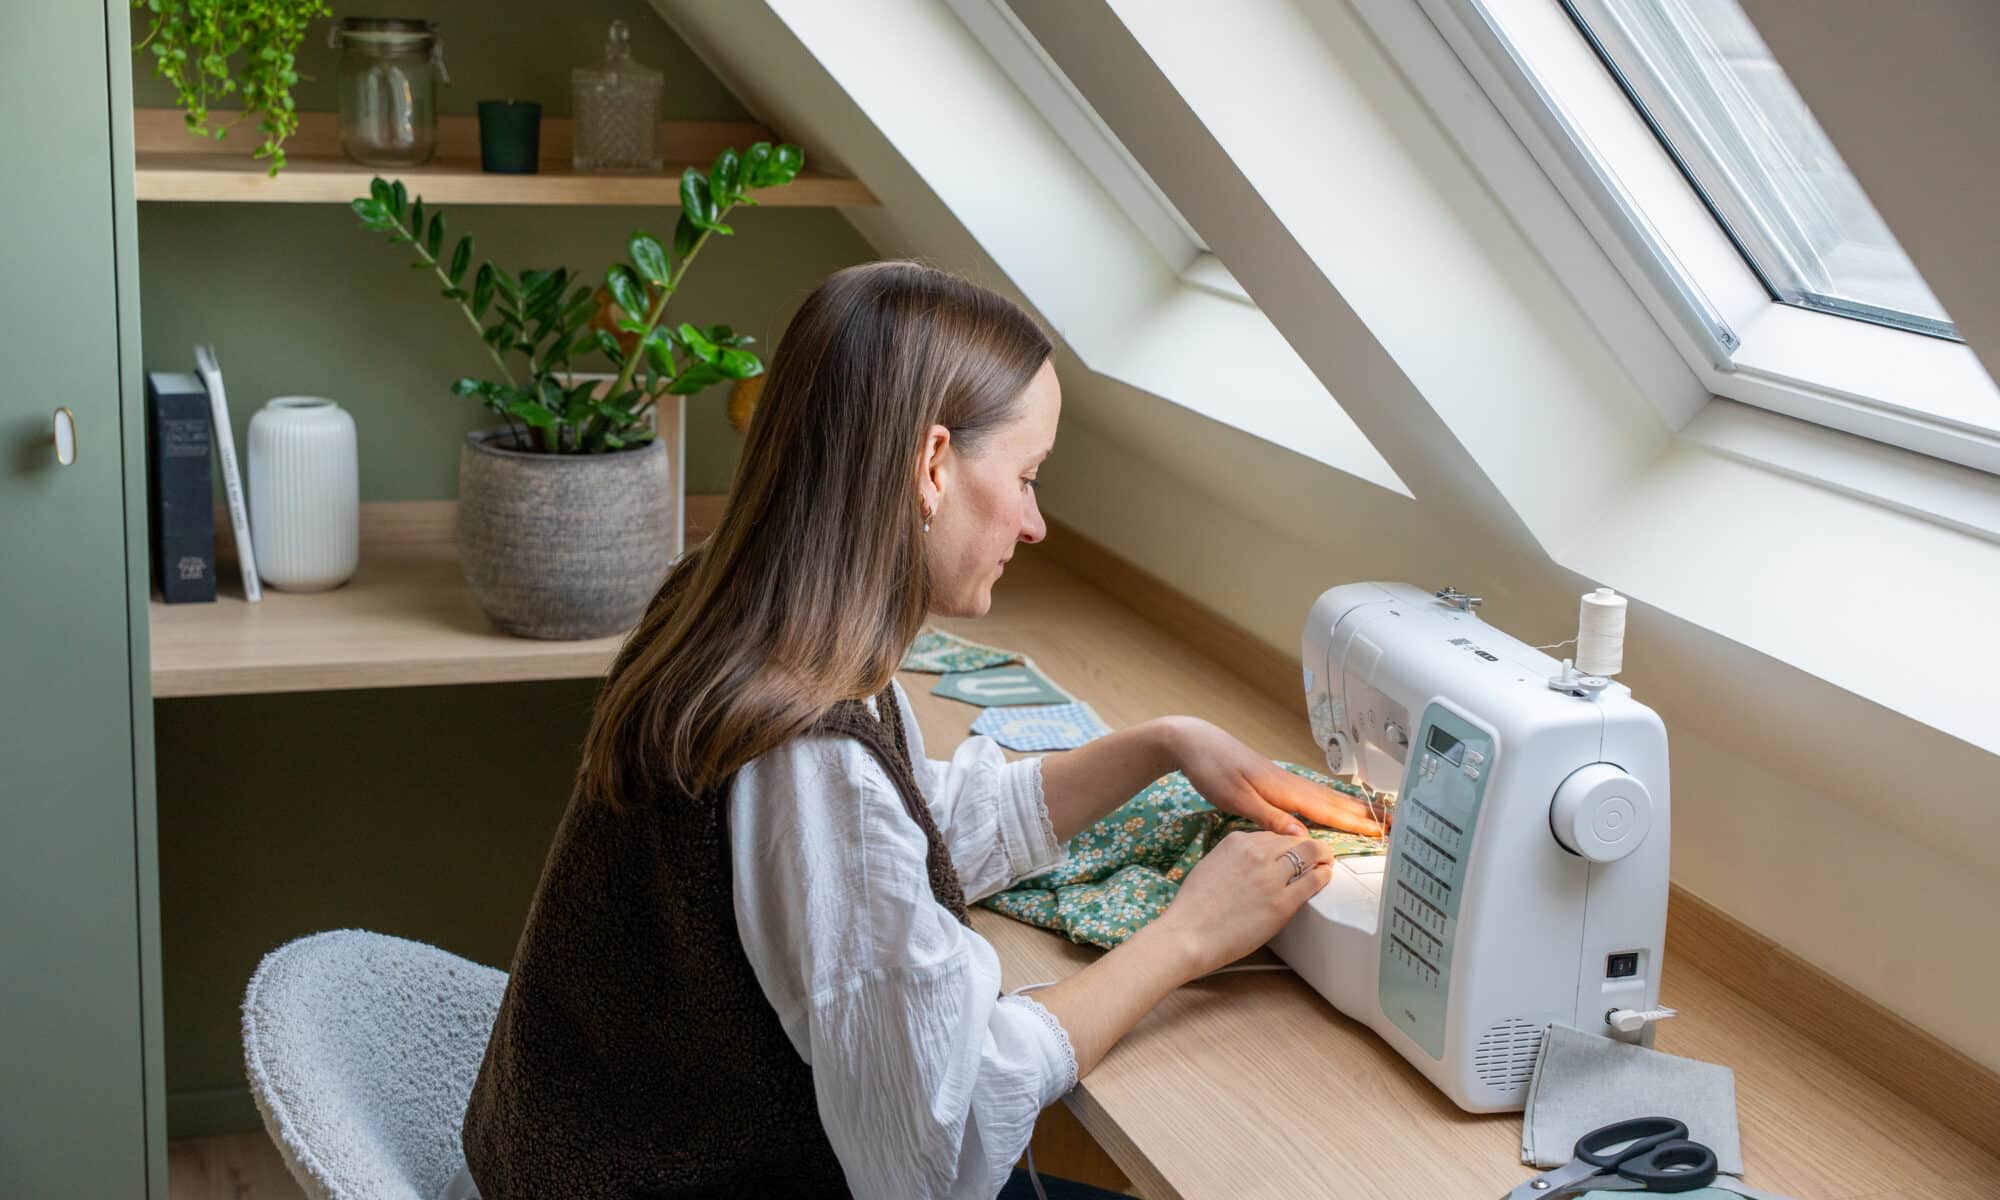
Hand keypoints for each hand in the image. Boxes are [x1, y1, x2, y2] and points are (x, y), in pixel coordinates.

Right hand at [1151, 831, 1334, 974]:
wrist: (1188, 934)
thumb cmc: (1193, 908)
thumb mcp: (1210, 865)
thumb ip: (1234, 857)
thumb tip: (1253, 860)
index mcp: (1236, 841)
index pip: (1272, 834)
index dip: (1286, 843)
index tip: (1292, 849)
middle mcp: (1256, 853)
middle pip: (1294, 840)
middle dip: (1308, 846)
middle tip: (1317, 854)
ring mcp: (1270, 877)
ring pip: (1310, 854)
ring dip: (1322, 856)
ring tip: (1326, 862)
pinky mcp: (1282, 902)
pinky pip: (1314, 880)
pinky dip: (1324, 875)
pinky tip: (1325, 876)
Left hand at [1163, 717, 1387, 837]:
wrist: (1194, 742)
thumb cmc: (1212, 769)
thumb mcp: (1236, 798)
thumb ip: (1270, 818)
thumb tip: (1303, 839)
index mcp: (1285, 790)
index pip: (1329, 811)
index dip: (1358, 824)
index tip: (1384, 833)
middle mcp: (1291, 784)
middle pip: (1337, 803)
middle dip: (1367, 815)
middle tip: (1399, 826)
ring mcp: (1285, 782)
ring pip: (1328, 799)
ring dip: (1355, 809)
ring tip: (1379, 819)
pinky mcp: (1276, 783)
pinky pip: (1314, 797)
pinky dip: (1334, 804)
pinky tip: (1337, 809)